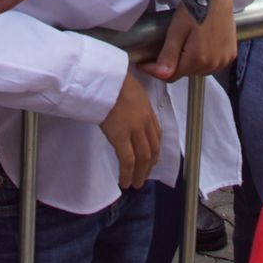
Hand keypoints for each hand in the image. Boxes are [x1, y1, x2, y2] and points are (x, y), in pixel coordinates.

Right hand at [99, 71, 160, 188]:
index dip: (155, 150)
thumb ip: (132, 103)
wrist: (105, 78)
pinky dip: (127, 173)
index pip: (156, 134)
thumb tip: (124, 111)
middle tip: (144, 177)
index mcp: (147, 109)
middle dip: (149, 166)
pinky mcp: (120, 136)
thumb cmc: (112, 80)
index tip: (152, 159)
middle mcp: (145, 121)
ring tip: (135, 184)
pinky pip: (127, 160)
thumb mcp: (129, 89)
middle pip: (152, 149)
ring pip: (142, 158)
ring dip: (140, 173)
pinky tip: (124, 181)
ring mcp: (134, 130)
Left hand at [140, 0, 235, 80]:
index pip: (171, 76)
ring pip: (198, 71)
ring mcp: (224, 60)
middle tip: (165, 50)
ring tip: (183, 47)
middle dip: (173, 66)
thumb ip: (169, 54)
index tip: (143, 63)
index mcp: (198, 59)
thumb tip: (161, 76)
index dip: (155, 70)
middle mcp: (213, 64)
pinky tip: (199, 48)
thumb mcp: (176, 30)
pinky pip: (212, 66)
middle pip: (186, 74)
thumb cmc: (194, 8)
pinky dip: (203, 61)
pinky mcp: (230, 55)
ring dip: (189, 64)